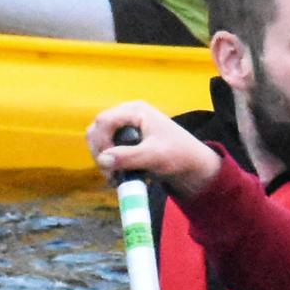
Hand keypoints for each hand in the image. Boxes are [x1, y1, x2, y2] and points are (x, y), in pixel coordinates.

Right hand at [86, 103, 225, 196]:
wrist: (192, 166)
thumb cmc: (178, 155)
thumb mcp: (155, 156)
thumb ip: (129, 157)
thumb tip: (102, 160)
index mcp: (135, 111)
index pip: (104, 120)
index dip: (101, 141)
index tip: (108, 162)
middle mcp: (127, 116)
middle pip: (97, 129)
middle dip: (100, 152)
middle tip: (109, 173)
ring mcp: (125, 129)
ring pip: (98, 141)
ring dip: (102, 160)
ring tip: (115, 178)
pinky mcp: (125, 143)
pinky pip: (106, 151)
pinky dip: (109, 164)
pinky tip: (119, 177)